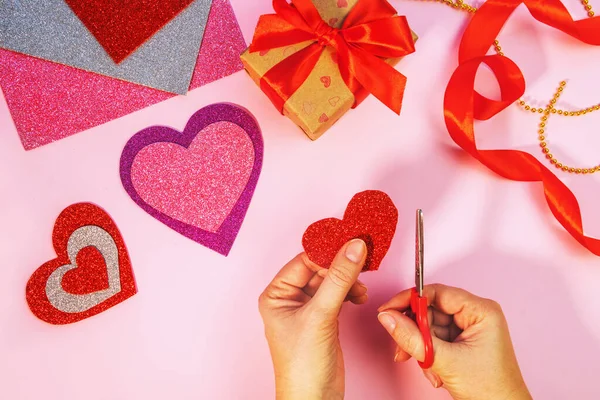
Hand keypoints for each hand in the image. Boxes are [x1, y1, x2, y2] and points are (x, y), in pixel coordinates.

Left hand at [259, 239, 367, 399]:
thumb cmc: (302, 366)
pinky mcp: (324, 318)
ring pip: (331, 281)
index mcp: (276, 295)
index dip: (328, 252)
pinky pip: (339, 294)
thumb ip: (338, 279)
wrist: (315, 399)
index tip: (352, 243)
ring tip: (359, 289)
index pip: (304, 261)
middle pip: (319, 269)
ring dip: (348, 281)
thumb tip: (353, 248)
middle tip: (362, 260)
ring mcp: (308, 309)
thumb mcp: (321, 315)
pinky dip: (351, 293)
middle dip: (341, 267)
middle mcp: (289, 299)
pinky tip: (359, 297)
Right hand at [377, 284, 530, 399]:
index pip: (437, 293)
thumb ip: (412, 338)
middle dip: (416, 333)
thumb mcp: (445, 360)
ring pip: (430, 328)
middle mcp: (475, 315)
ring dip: (423, 349)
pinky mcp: (462, 343)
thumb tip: (388, 317)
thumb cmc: (490, 389)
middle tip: (403, 349)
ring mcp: (469, 330)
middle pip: (431, 311)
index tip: (388, 310)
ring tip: (428, 368)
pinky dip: (429, 356)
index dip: (410, 300)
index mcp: (481, 311)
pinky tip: (435, 372)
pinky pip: (435, 340)